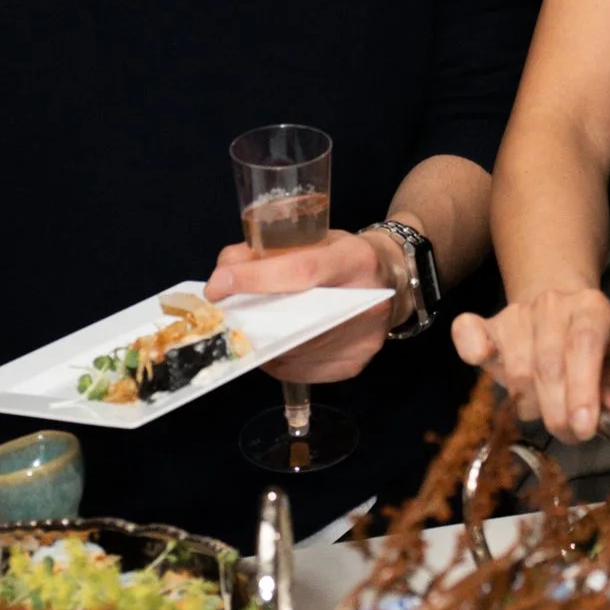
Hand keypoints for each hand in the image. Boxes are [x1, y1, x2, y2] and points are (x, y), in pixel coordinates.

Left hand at [206, 226, 404, 383]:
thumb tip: (223, 275)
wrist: (392, 280)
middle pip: (296, 318)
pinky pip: (303, 372)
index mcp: (355, 259)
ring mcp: (365, 339)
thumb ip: (267, 250)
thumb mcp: (312, 238)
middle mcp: (368, 301)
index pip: (301, 271)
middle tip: (224, 316)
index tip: (218, 286)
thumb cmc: (343, 254)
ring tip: (244, 330)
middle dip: (251, 319)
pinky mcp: (356, 364)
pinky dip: (278, 361)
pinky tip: (271, 346)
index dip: (255, 279)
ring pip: (295, 351)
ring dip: (261, 343)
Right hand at [450, 288, 609, 443]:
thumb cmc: (587, 342)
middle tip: (569, 433)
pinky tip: (483, 359)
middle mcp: (552, 306)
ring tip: (545, 409)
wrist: (558, 303)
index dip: (582, 391)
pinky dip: (472, 350)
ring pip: (516, 372)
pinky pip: (470, 334)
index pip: (583, 346)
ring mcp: (517, 313)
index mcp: (590, 310)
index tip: (584, 428)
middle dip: (557, 413)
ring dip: (531, 405)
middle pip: (547, 366)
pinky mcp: (488, 324)